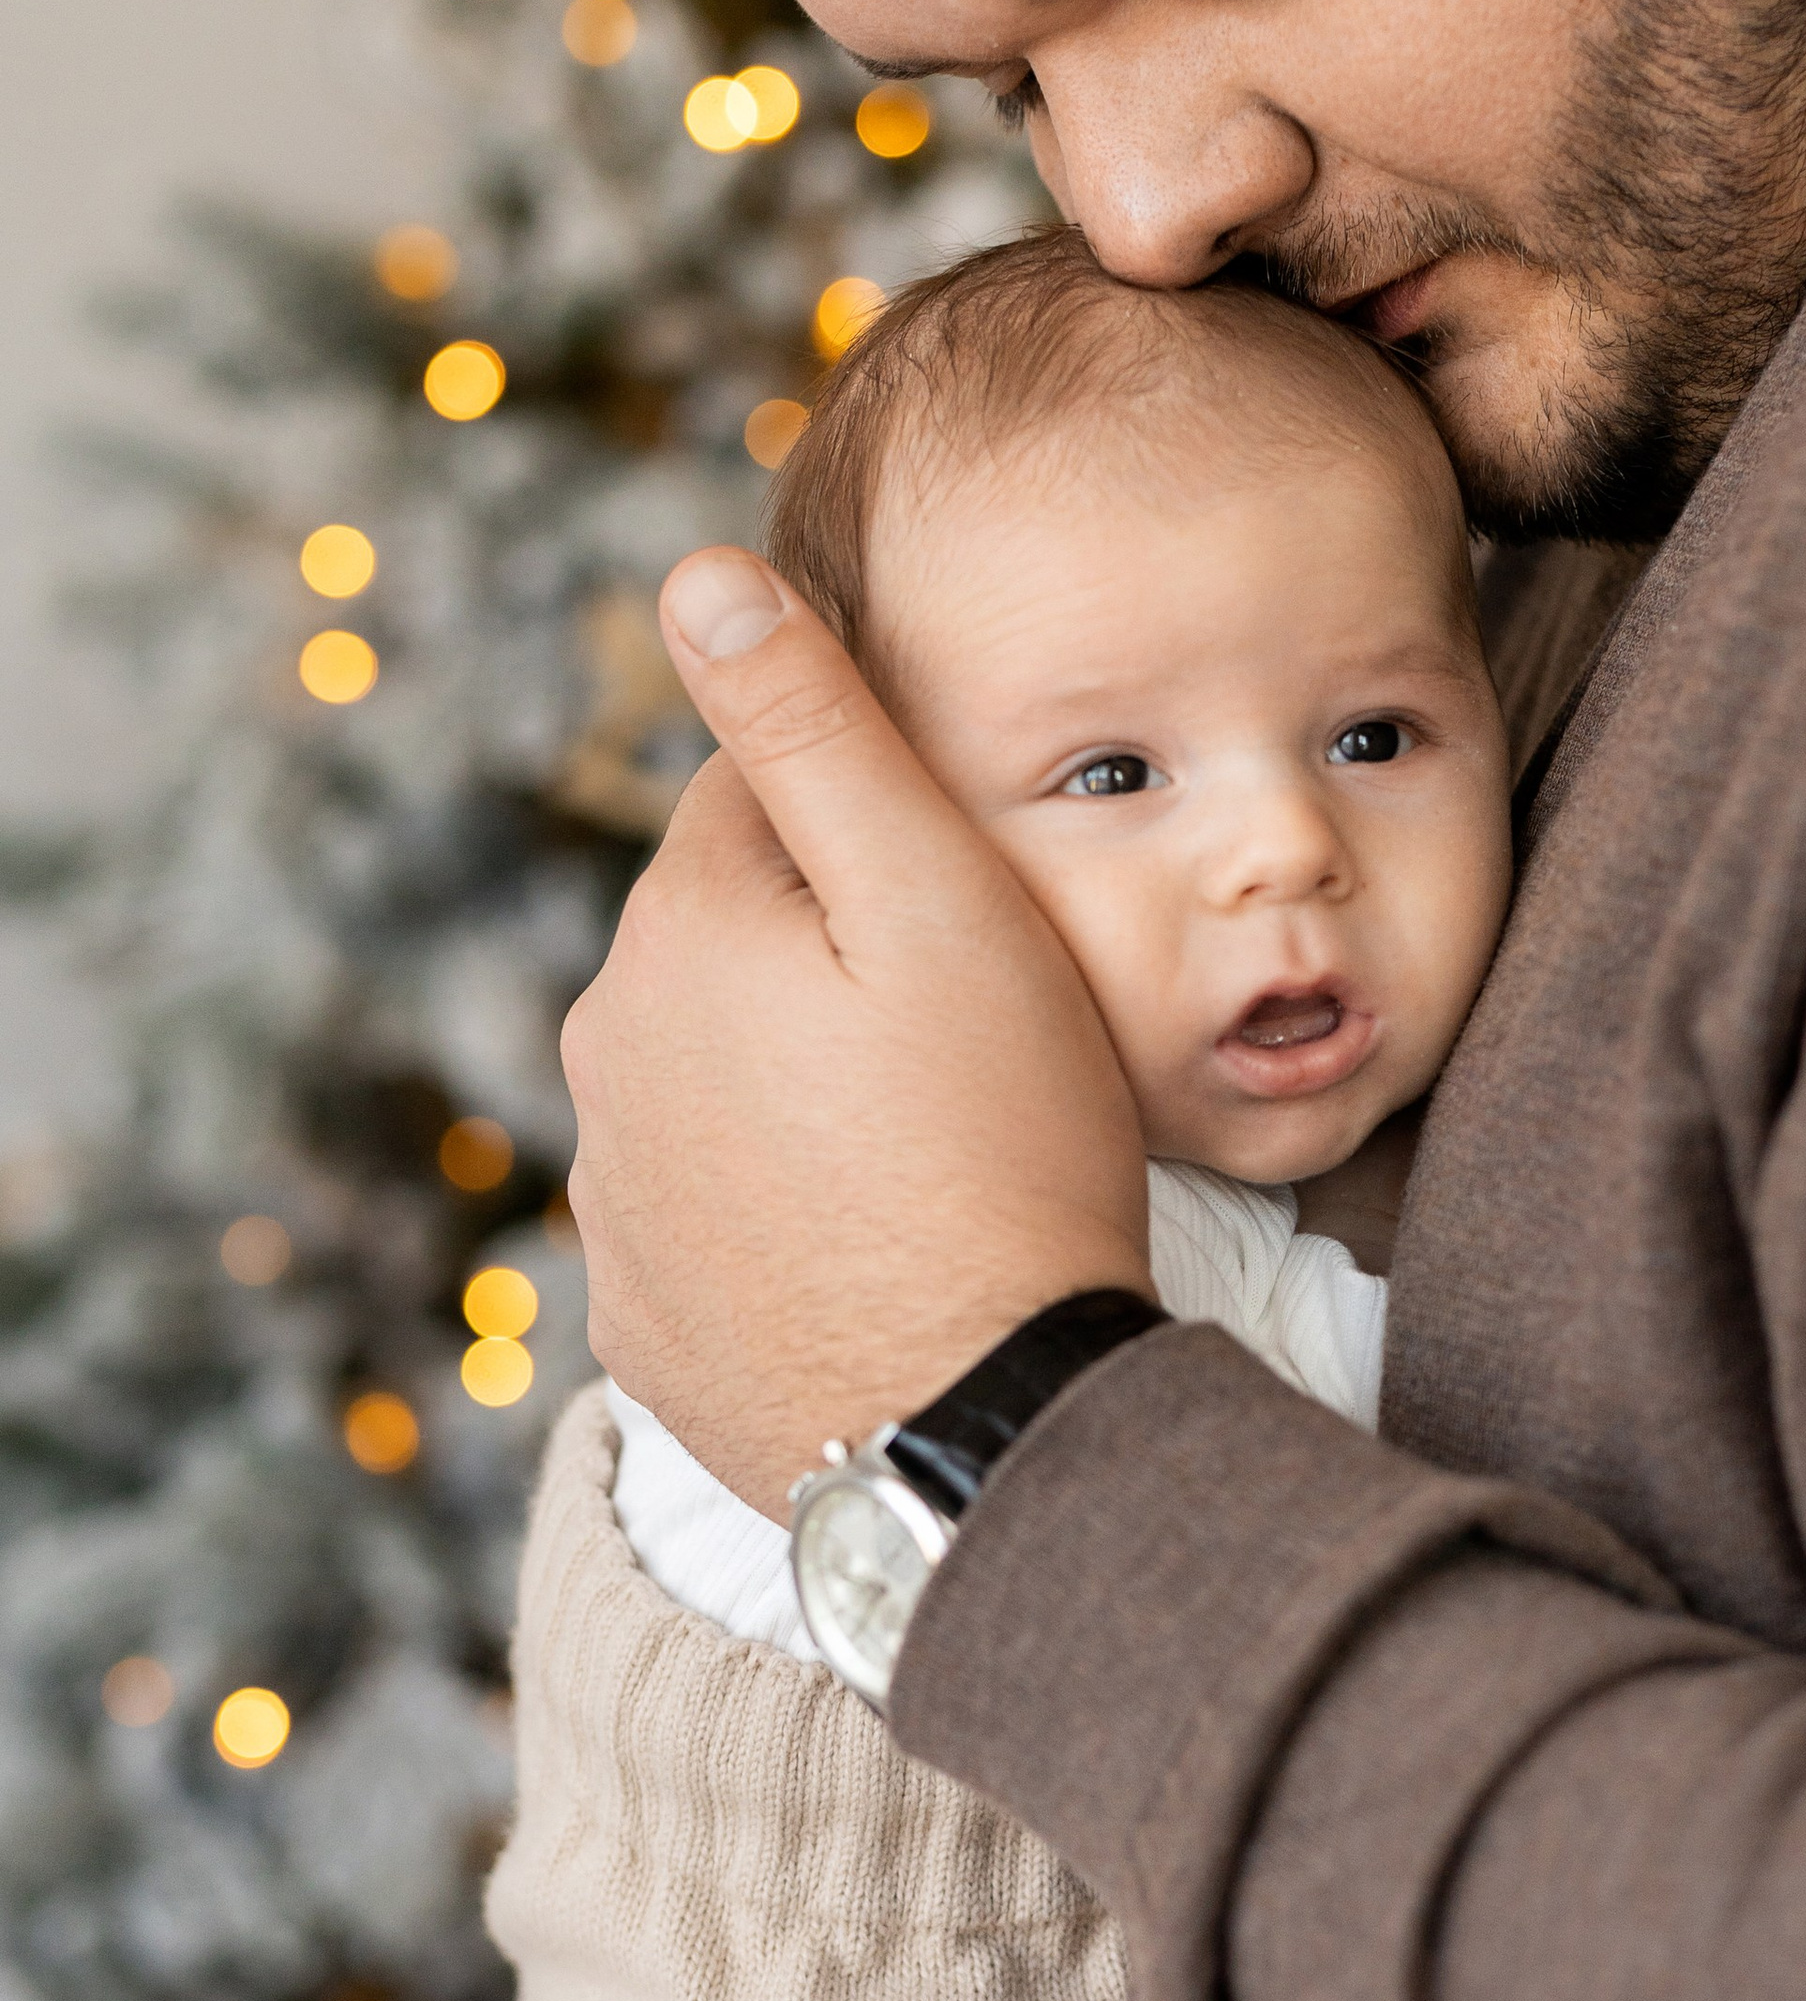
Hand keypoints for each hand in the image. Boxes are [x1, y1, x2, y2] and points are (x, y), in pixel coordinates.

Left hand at [562, 552, 1149, 1515]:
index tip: (968, 900)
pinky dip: (784, 1205)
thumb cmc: (1003, 1146)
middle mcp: (608, 1057)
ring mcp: (615, 1203)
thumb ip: (813, 728)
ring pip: (721, 1075)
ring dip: (804, 1080)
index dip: (880, 829)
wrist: (985, 1423)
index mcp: (675, 932)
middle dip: (832, 955)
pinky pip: (716, 1211)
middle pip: (732, 940)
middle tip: (975, 1033)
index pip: (757, 797)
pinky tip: (882, 1239)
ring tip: (939, 1146)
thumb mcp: (939, 902)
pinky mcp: (644, 1321)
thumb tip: (697, 577)